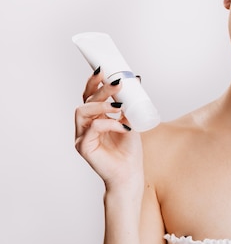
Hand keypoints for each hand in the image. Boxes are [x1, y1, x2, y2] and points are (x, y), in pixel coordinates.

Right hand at [74, 70, 143, 192]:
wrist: (130, 173)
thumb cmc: (129, 150)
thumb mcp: (130, 121)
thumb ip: (128, 105)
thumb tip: (135, 80)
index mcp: (95, 118)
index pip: (90, 96)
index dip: (94, 82)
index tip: (104, 70)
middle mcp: (85, 126)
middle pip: (86, 100)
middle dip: (101, 89)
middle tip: (118, 83)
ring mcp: (82, 136)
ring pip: (83, 111)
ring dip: (102, 104)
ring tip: (119, 106)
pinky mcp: (83, 147)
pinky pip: (92, 128)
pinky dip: (108, 123)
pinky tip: (122, 126)